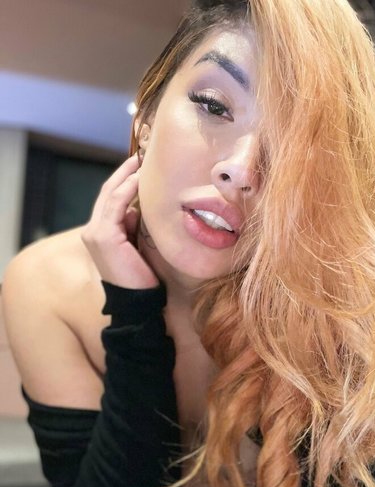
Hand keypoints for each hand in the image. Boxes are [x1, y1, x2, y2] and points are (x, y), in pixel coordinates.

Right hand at [81, 155, 158, 288]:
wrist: (137, 300)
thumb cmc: (141, 276)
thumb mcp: (135, 246)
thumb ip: (131, 227)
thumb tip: (134, 209)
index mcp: (100, 233)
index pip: (110, 201)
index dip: (123, 182)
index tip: (139, 167)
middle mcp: (93, 231)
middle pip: (107, 193)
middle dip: (123, 174)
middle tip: (139, 157)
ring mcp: (95, 233)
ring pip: (110, 195)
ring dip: (126, 176)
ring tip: (140, 162)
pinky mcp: (103, 236)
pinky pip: (116, 205)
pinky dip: (127, 190)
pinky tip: (139, 179)